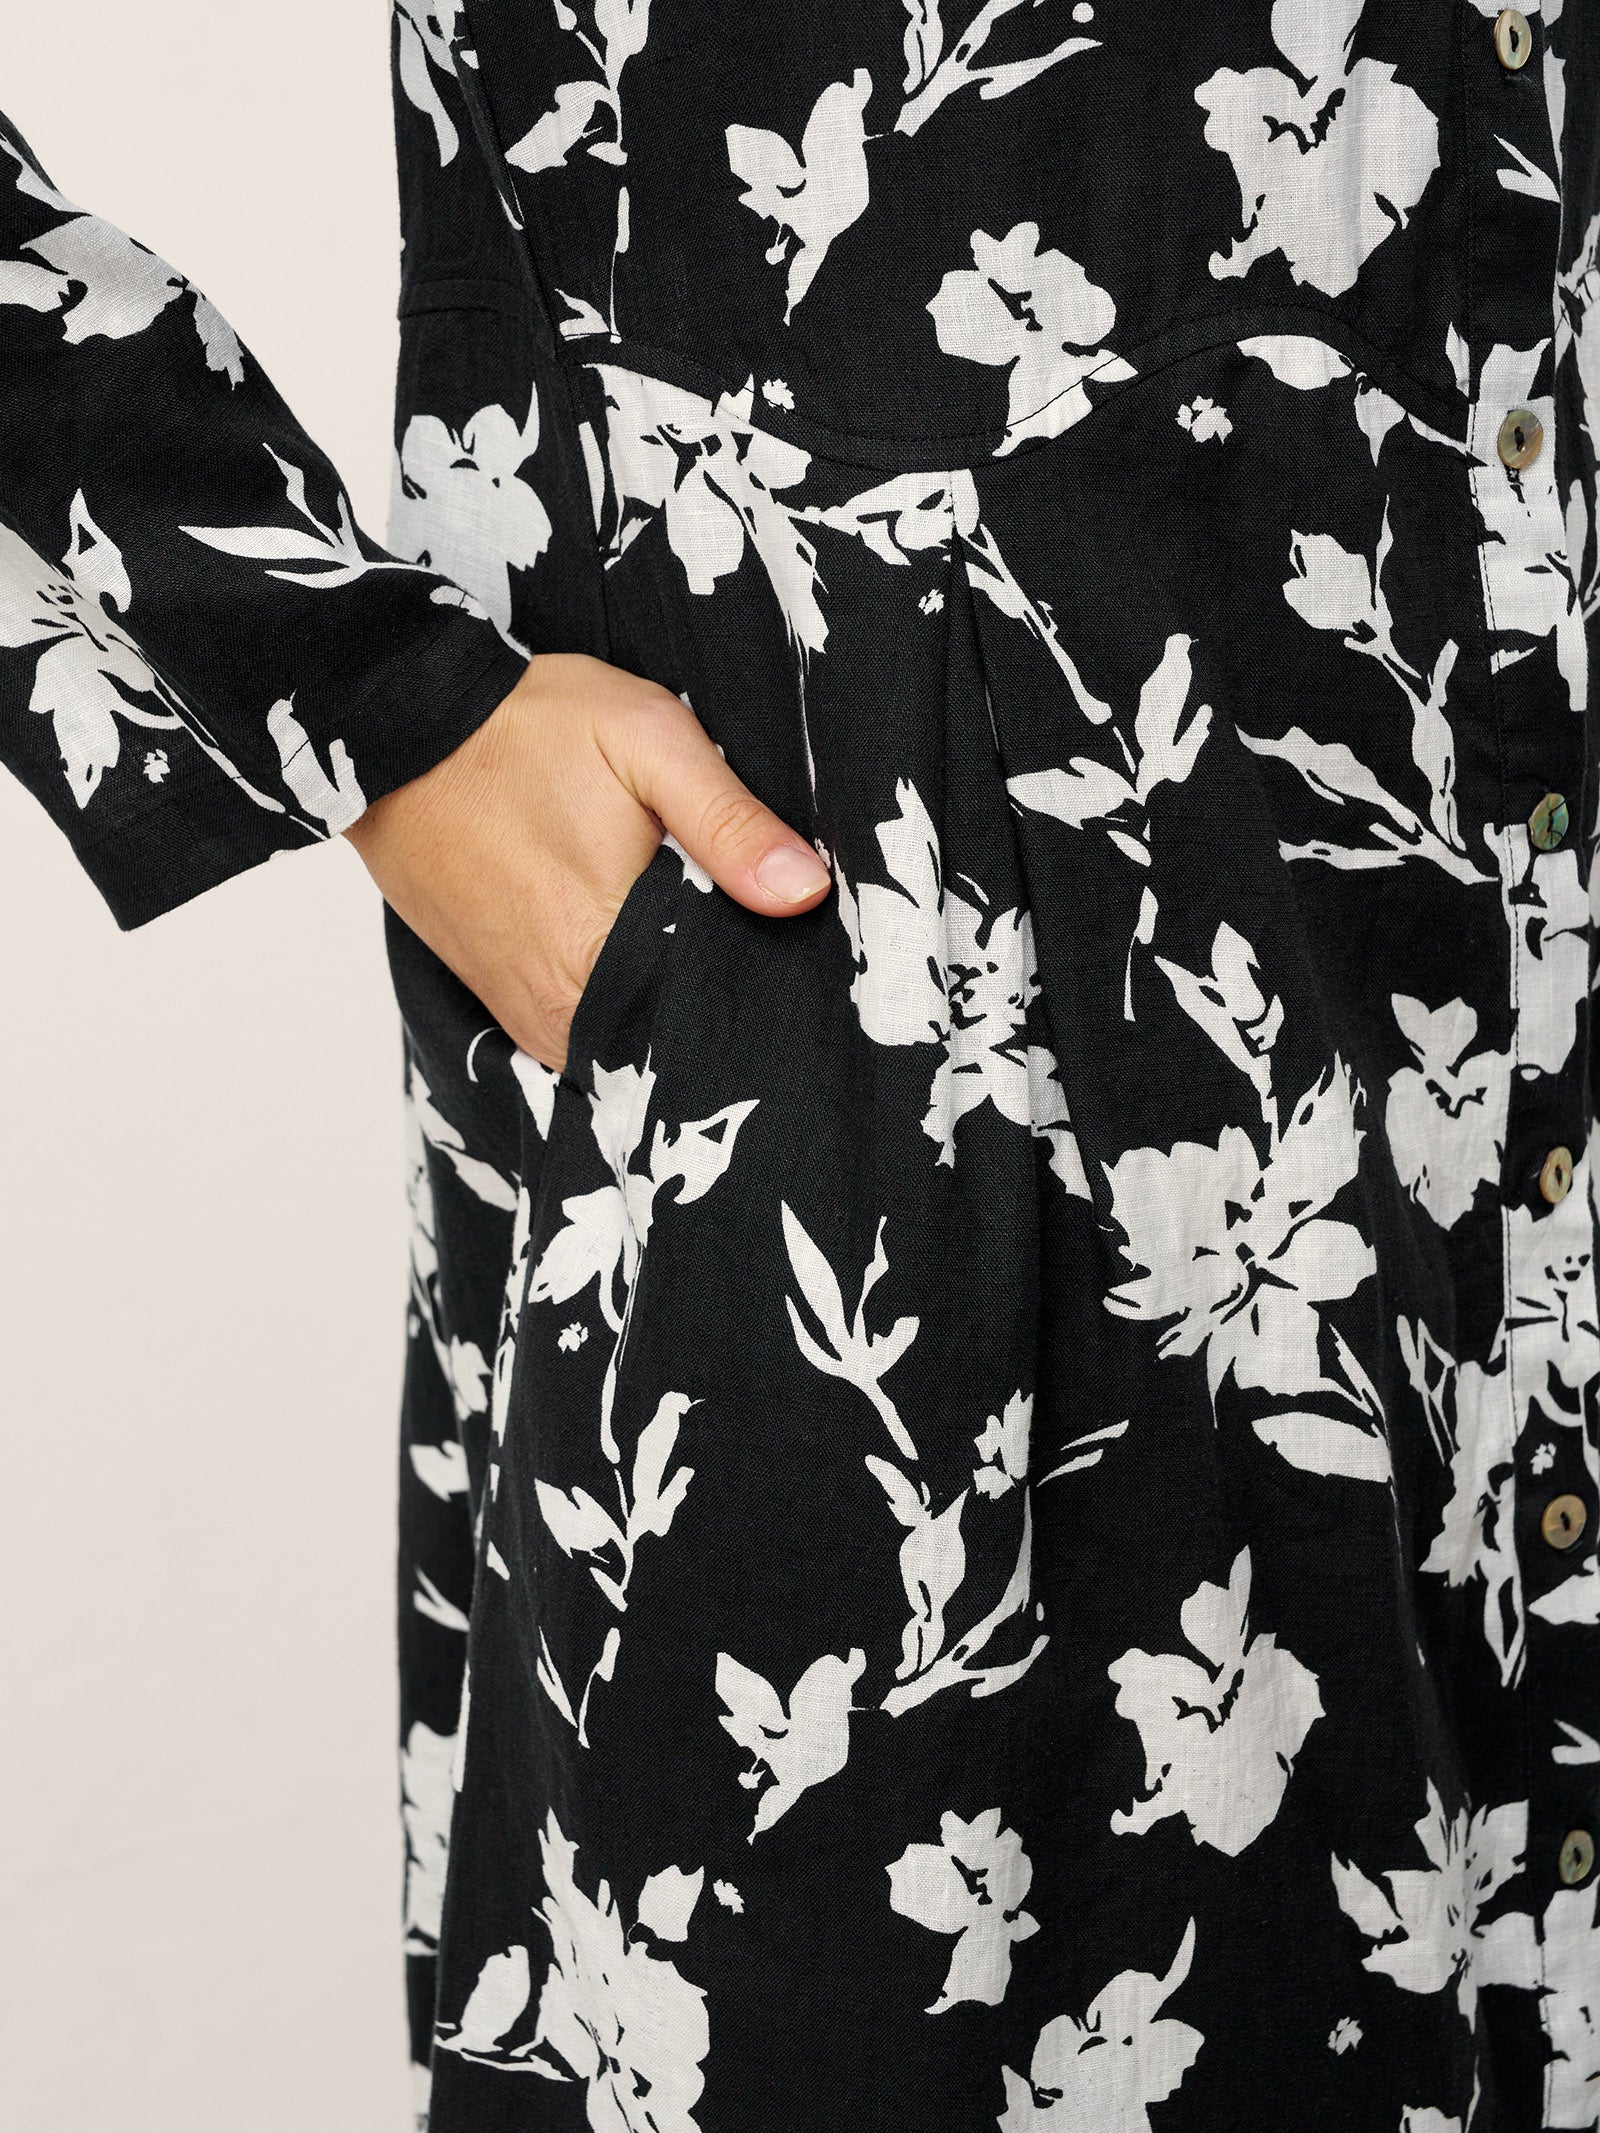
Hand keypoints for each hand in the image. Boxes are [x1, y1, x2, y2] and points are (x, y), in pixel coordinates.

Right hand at [342, 652, 830, 1072]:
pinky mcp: (506, 1006)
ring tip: (700, 947)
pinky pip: (586, 1033)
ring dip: (669, 1008)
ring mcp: (527, 1016)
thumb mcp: (647, 740)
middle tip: (758, 947)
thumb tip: (807, 893)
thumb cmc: (523, 727)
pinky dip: (623, 1005)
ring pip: (631, 1043)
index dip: (762, 993)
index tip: (795, 964)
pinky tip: (648, 956)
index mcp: (602, 953)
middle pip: (674, 1041)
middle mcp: (560, 1010)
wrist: (399, 730)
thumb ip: (730, 822)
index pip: (714, 1019)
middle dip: (719, 1004)